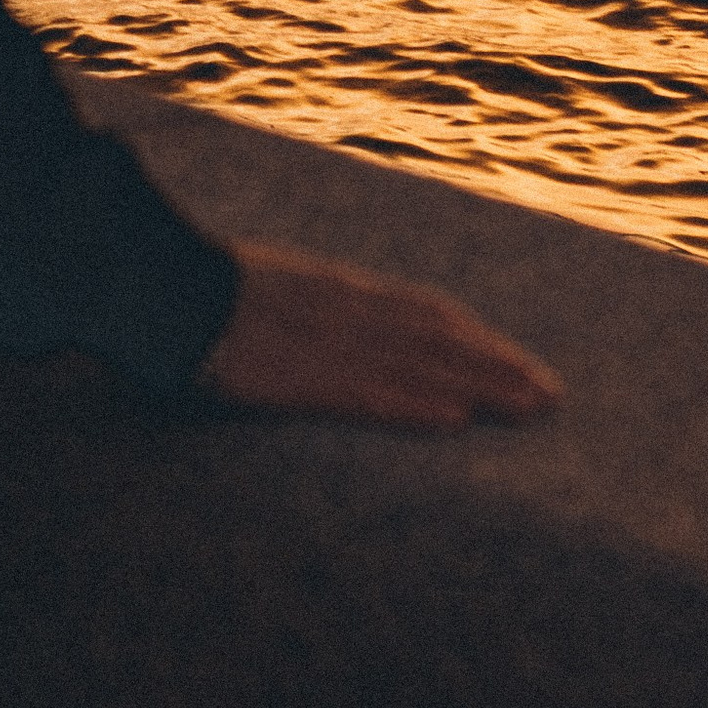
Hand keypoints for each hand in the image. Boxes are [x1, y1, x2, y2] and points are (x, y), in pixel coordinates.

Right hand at [200, 239, 562, 431]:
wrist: (155, 284)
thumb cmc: (197, 289)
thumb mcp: (264, 284)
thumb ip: (303, 303)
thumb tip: (322, 322)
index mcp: (334, 288)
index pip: (421, 311)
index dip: (475, 337)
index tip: (517, 359)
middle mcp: (343, 311)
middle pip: (437, 338)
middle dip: (497, 367)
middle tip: (552, 396)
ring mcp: (324, 343)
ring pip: (418, 366)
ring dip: (479, 388)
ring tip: (530, 409)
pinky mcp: (298, 378)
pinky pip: (365, 396)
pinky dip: (412, 408)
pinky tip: (450, 423)